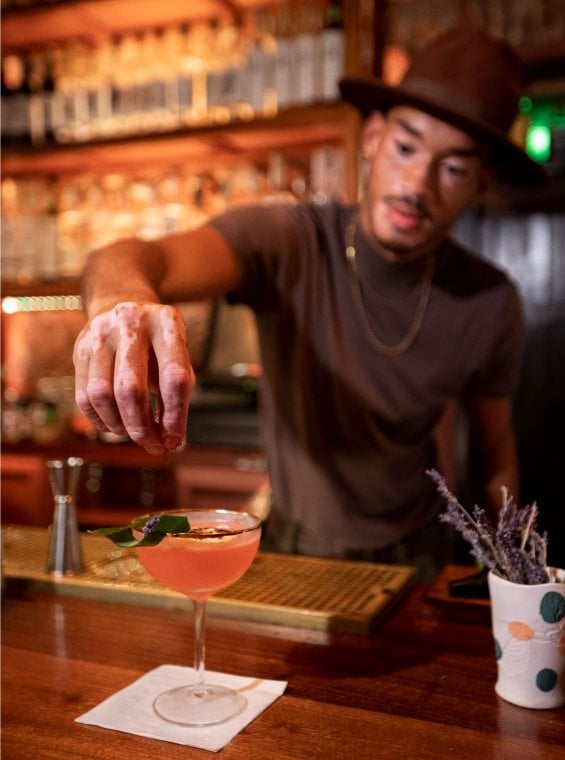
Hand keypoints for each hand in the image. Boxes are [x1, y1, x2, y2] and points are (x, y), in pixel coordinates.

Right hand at [73, 302, 194, 454]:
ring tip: (132, 433)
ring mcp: (101, 334)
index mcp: (166, 324)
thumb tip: (171, 440)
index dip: (175, 417)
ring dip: (119, 425)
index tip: (174, 440)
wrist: (122, 303)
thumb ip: (177, 392)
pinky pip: (84, 396)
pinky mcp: (80, 348)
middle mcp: (132, 325)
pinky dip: (100, 420)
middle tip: (152, 445)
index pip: (174, 379)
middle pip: (131, 389)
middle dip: (142, 427)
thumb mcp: (178, 354)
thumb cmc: (157, 339)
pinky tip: (115, 425)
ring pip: (102, 395)